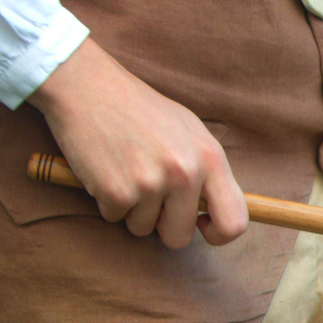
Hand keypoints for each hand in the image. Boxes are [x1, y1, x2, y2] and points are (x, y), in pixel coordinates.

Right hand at [29, 38, 247, 249]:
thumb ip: (207, 170)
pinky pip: (114, 218)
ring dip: (132, 209)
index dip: (218, 235)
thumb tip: (216, 210)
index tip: (200, 226)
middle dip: (163, 225)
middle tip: (149, 196)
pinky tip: (106, 169)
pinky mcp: (116, 191)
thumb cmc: (140, 110)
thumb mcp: (189, 131)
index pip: (234, 222)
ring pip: (143, 229)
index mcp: (210, 158)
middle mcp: (186, 174)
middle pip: (180, 237)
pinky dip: (107, 201)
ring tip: (126, 170)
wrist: (88, 86)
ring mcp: (151, 184)